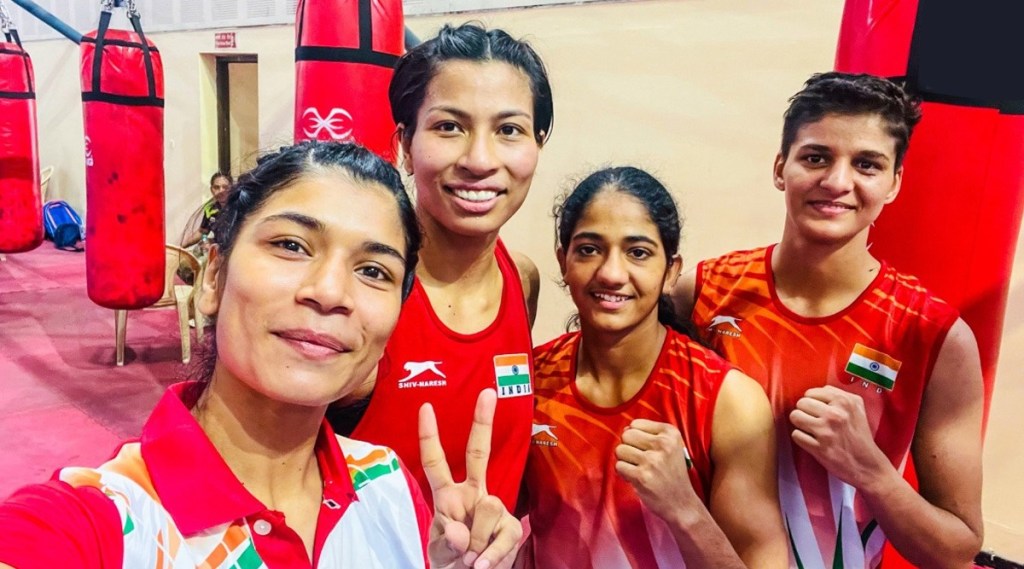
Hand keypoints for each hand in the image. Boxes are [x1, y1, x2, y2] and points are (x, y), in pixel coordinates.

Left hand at [420, 389, 522, 568]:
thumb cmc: (451, 562)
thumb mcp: (439, 554)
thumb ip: (446, 543)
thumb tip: (460, 532)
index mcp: (448, 495)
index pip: (436, 462)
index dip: (429, 436)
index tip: (426, 406)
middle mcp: (472, 494)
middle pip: (478, 453)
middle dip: (481, 422)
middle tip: (487, 392)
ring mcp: (494, 508)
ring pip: (488, 507)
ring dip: (475, 542)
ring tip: (470, 559)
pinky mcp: (511, 528)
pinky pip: (502, 536)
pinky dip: (491, 557)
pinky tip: (483, 566)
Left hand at [615, 419, 700, 521]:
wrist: (682, 503)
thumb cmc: (672, 473)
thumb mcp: (670, 447)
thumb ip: (649, 434)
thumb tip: (625, 429)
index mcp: (670, 433)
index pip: (636, 424)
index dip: (636, 437)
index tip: (646, 450)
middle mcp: (663, 444)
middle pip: (626, 435)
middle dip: (628, 447)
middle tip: (640, 460)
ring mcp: (652, 460)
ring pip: (620, 450)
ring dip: (625, 461)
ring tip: (639, 469)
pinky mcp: (642, 476)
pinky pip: (619, 466)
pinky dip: (623, 473)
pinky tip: (636, 478)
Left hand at [789, 386, 889, 487]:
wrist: (868, 465)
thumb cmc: (860, 436)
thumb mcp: (857, 409)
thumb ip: (838, 396)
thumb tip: (815, 392)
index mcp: (845, 402)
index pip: (811, 392)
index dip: (811, 402)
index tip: (817, 410)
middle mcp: (835, 414)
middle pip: (801, 403)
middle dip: (804, 412)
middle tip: (813, 421)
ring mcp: (827, 432)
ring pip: (795, 417)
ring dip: (800, 424)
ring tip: (810, 430)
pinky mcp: (820, 448)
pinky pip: (796, 435)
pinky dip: (801, 438)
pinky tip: (811, 441)